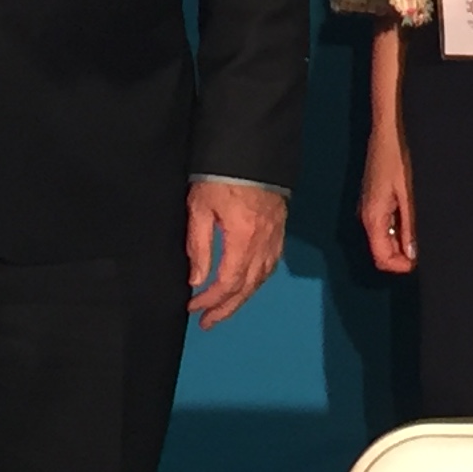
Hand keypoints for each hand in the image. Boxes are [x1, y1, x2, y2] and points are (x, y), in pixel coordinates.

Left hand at [186, 180, 287, 327]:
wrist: (252, 149)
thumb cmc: (219, 176)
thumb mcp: (200, 207)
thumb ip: (199, 246)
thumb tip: (198, 280)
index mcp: (243, 239)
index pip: (228, 282)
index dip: (210, 300)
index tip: (193, 308)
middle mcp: (264, 243)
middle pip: (247, 286)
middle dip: (226, 307)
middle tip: (207, 323)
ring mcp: (276, 236)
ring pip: (261, 278)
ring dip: (243, 298)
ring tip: (225, 309)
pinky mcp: (280, 228)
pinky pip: (271, 264)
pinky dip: (257, 280)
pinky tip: (247, 284)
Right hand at [362, 116, 417, 273]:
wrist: (387, 128)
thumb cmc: (398, 156)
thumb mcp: (409, 193)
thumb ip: (410, 225)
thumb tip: (413, 254)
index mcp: (372, 217)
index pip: (381, 258)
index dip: (402, 266)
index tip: (423, 262)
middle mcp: (366, 215)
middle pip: (382, 250)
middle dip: (404, 255)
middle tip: (428, 246)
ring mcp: (369, 207)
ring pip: (385, 238)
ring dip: (403, 241)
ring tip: (425, 230)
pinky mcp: (375, 198)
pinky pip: (386, 223)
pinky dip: (400, 227)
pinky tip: (416, 216)